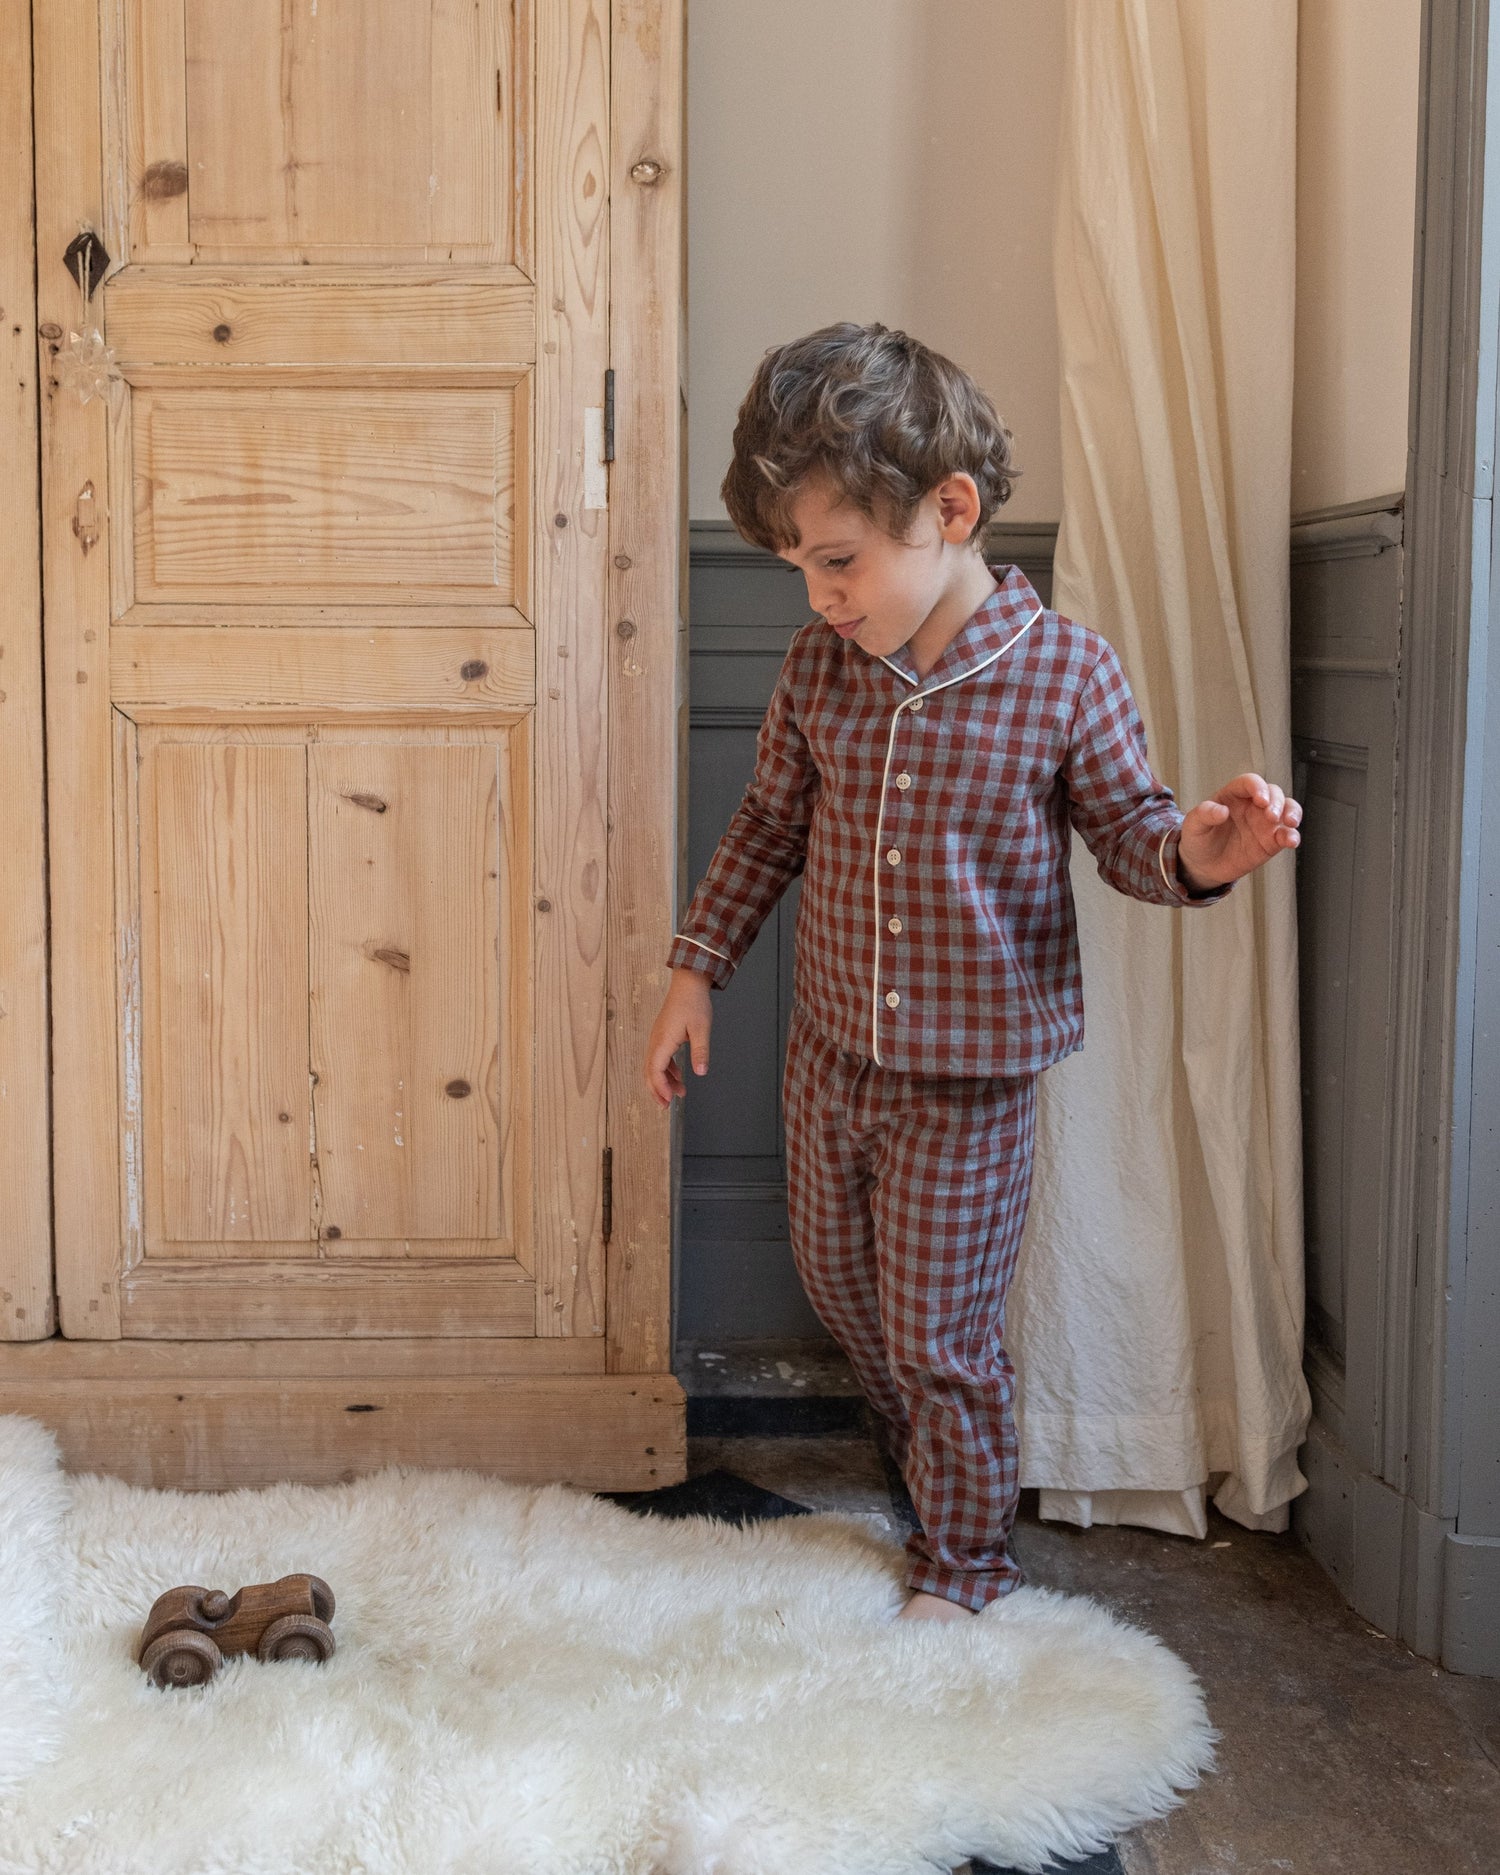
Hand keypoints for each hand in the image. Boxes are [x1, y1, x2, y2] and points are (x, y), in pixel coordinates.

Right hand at [643, 968, 713, 1107]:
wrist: (688, 983)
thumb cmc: (693, 1003)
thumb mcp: (701, 1029)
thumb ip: (700, 1051)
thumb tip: (701, 1072)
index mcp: (663, 1041)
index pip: (656, 1070)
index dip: (661, 1087)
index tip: (670, 1100)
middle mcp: (656, 1041)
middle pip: (649, 1071)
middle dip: (657, 1090)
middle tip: (666, 1105)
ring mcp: (657, 1038)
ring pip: (653, 1066)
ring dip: (663, 1081)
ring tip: (678, 1093)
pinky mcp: (662, 1035)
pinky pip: (659, 1058)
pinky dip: (666, 1070)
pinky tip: (678, 1075)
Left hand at [1177, 772, 1301, 891]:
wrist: (1202, 866)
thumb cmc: (1198, 839)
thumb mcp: (1193, 825)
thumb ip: (1204, 814)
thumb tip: (1221, 810)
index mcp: (1233, 796)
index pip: (1250, 783)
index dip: (1258, 787)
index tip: (1260, 799)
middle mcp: (1252, 806)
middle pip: (1273, 793)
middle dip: (1277, 801)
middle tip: (1271, 815)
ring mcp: (1264, 823)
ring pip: (1287, 809)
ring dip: (1292, 813)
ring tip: (1289, 822)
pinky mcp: (1271, 841)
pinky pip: (1287, 834)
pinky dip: (1293, 836)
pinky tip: (1291, 840)